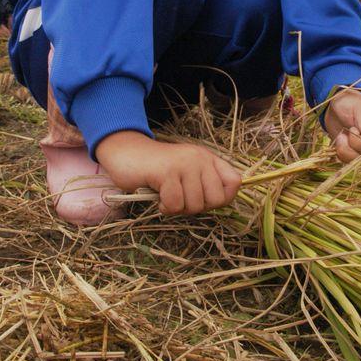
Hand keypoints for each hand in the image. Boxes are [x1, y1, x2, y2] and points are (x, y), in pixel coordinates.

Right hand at [95, 130, 241, 215]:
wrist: (126, 153)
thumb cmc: (156, 169)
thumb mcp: (187, 173)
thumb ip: (205, 183)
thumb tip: (223, 201)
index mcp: (207, 157)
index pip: (234, 182)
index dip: (222, 198)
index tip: (202, 197)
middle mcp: (200, 158)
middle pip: (216, 200)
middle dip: (196, 206)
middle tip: (179, 196)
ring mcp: (184, 164)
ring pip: (195, 205)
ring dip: (178, 207)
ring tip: (166, 192)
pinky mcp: (167, 172)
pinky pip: (175, 205)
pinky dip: (165, 206)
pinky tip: (158, 194)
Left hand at [324, 88, 360, 162]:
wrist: (337, 106)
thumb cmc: (353, 103)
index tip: (354, 128)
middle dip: (353, 142)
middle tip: (350, 128)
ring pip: (357, 162)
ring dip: (345, 148)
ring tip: (343, 134)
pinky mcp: (354, 156)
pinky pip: (348, 162)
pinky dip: (340, 151)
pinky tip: (341, 139)